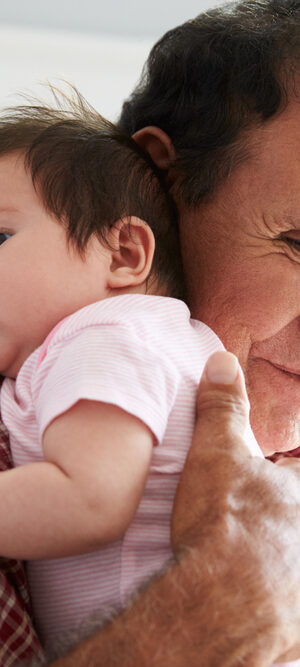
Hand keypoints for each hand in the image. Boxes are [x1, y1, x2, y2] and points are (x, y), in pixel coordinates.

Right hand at [172, 351, 299, 664]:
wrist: (220, 604)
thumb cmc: (226, 523)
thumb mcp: (218, 454)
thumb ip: (224, 408)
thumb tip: (222, 363)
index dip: (288, 461)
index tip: (281, 462)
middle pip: (297, 503)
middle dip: (284, 496)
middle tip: (270, 501)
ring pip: (297, 548)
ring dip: (286, 541)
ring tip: (272, 544)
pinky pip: (294, 592)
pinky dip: (285, 586)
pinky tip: (270, 583)